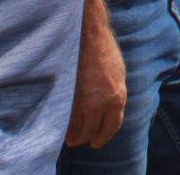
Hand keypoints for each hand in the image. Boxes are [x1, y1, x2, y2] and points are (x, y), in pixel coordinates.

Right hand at [64, 18, 126, 148]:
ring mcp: (84, 100)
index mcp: (118, 97)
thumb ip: (114, 94)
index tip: (97, 142)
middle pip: (93, 131)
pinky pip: (66, 119)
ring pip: (78, 129)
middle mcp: (102, 102)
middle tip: (81, 141)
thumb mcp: (118, 74)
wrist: (88, 37)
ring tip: (70, 139)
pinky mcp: (69, 96)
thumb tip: (108, 110)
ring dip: (74, 137)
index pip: (112, 126)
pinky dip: (63, 127)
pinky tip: (61, 127)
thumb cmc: (104, 52)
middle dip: (88, 139)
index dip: (104, 137)